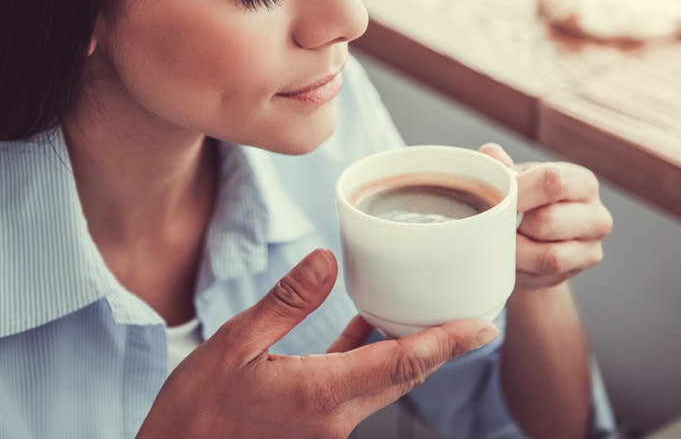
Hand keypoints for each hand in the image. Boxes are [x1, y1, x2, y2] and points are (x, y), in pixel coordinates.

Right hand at [137, 248, 498, 438]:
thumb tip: (327, 259)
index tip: (484, 324)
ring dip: (407, 352)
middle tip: (472, 312)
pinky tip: (364, 329)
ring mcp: (325, 428)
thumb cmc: (196, 413)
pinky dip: (369, 360)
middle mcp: (335, 418)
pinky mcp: (311, 429)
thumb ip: (286, 302)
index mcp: (322, 394)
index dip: (448, 342)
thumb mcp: (234, 344)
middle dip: (441, 345)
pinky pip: (355, 390)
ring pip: (382, 384)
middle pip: (403, 375)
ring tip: (427, 312)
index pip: (403, 363)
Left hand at [479, 144, 612, 290]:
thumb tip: (489, 153)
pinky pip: (547, 274)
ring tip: (501, 243)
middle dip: (514, 224)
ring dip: (516, 251)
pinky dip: (524, 268)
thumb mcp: (518, 181)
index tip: (494, 198)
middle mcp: (597, 213)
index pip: (552, 181)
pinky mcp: (583, 269)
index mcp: (581, 182)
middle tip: (496, 224)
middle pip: (549, 221)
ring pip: (550, 255)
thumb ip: (503, 167)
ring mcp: (593, 245)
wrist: (539, 242)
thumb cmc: (529, 203)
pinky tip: (512, 259)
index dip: (519, 190)